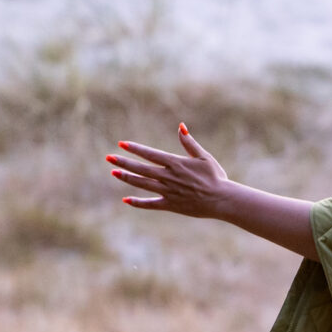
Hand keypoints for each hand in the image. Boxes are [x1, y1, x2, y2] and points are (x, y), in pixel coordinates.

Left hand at [106, 125, 230, 217]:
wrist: (222, 200)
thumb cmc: (215, 177)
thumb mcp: (204, 156)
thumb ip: (189, 142)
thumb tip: (180, 126)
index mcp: (176, 163)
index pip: (150, 154)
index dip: (135, 149)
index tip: (121, 144)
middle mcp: (169, 177)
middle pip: (142, 169)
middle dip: (124, 162)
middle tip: (109, 157)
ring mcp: (168, 192)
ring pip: (143, 184)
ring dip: (127, 178)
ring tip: (114, 172)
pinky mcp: (170, 205)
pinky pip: (150, 204)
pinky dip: (138, 203)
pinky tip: (126, 199)